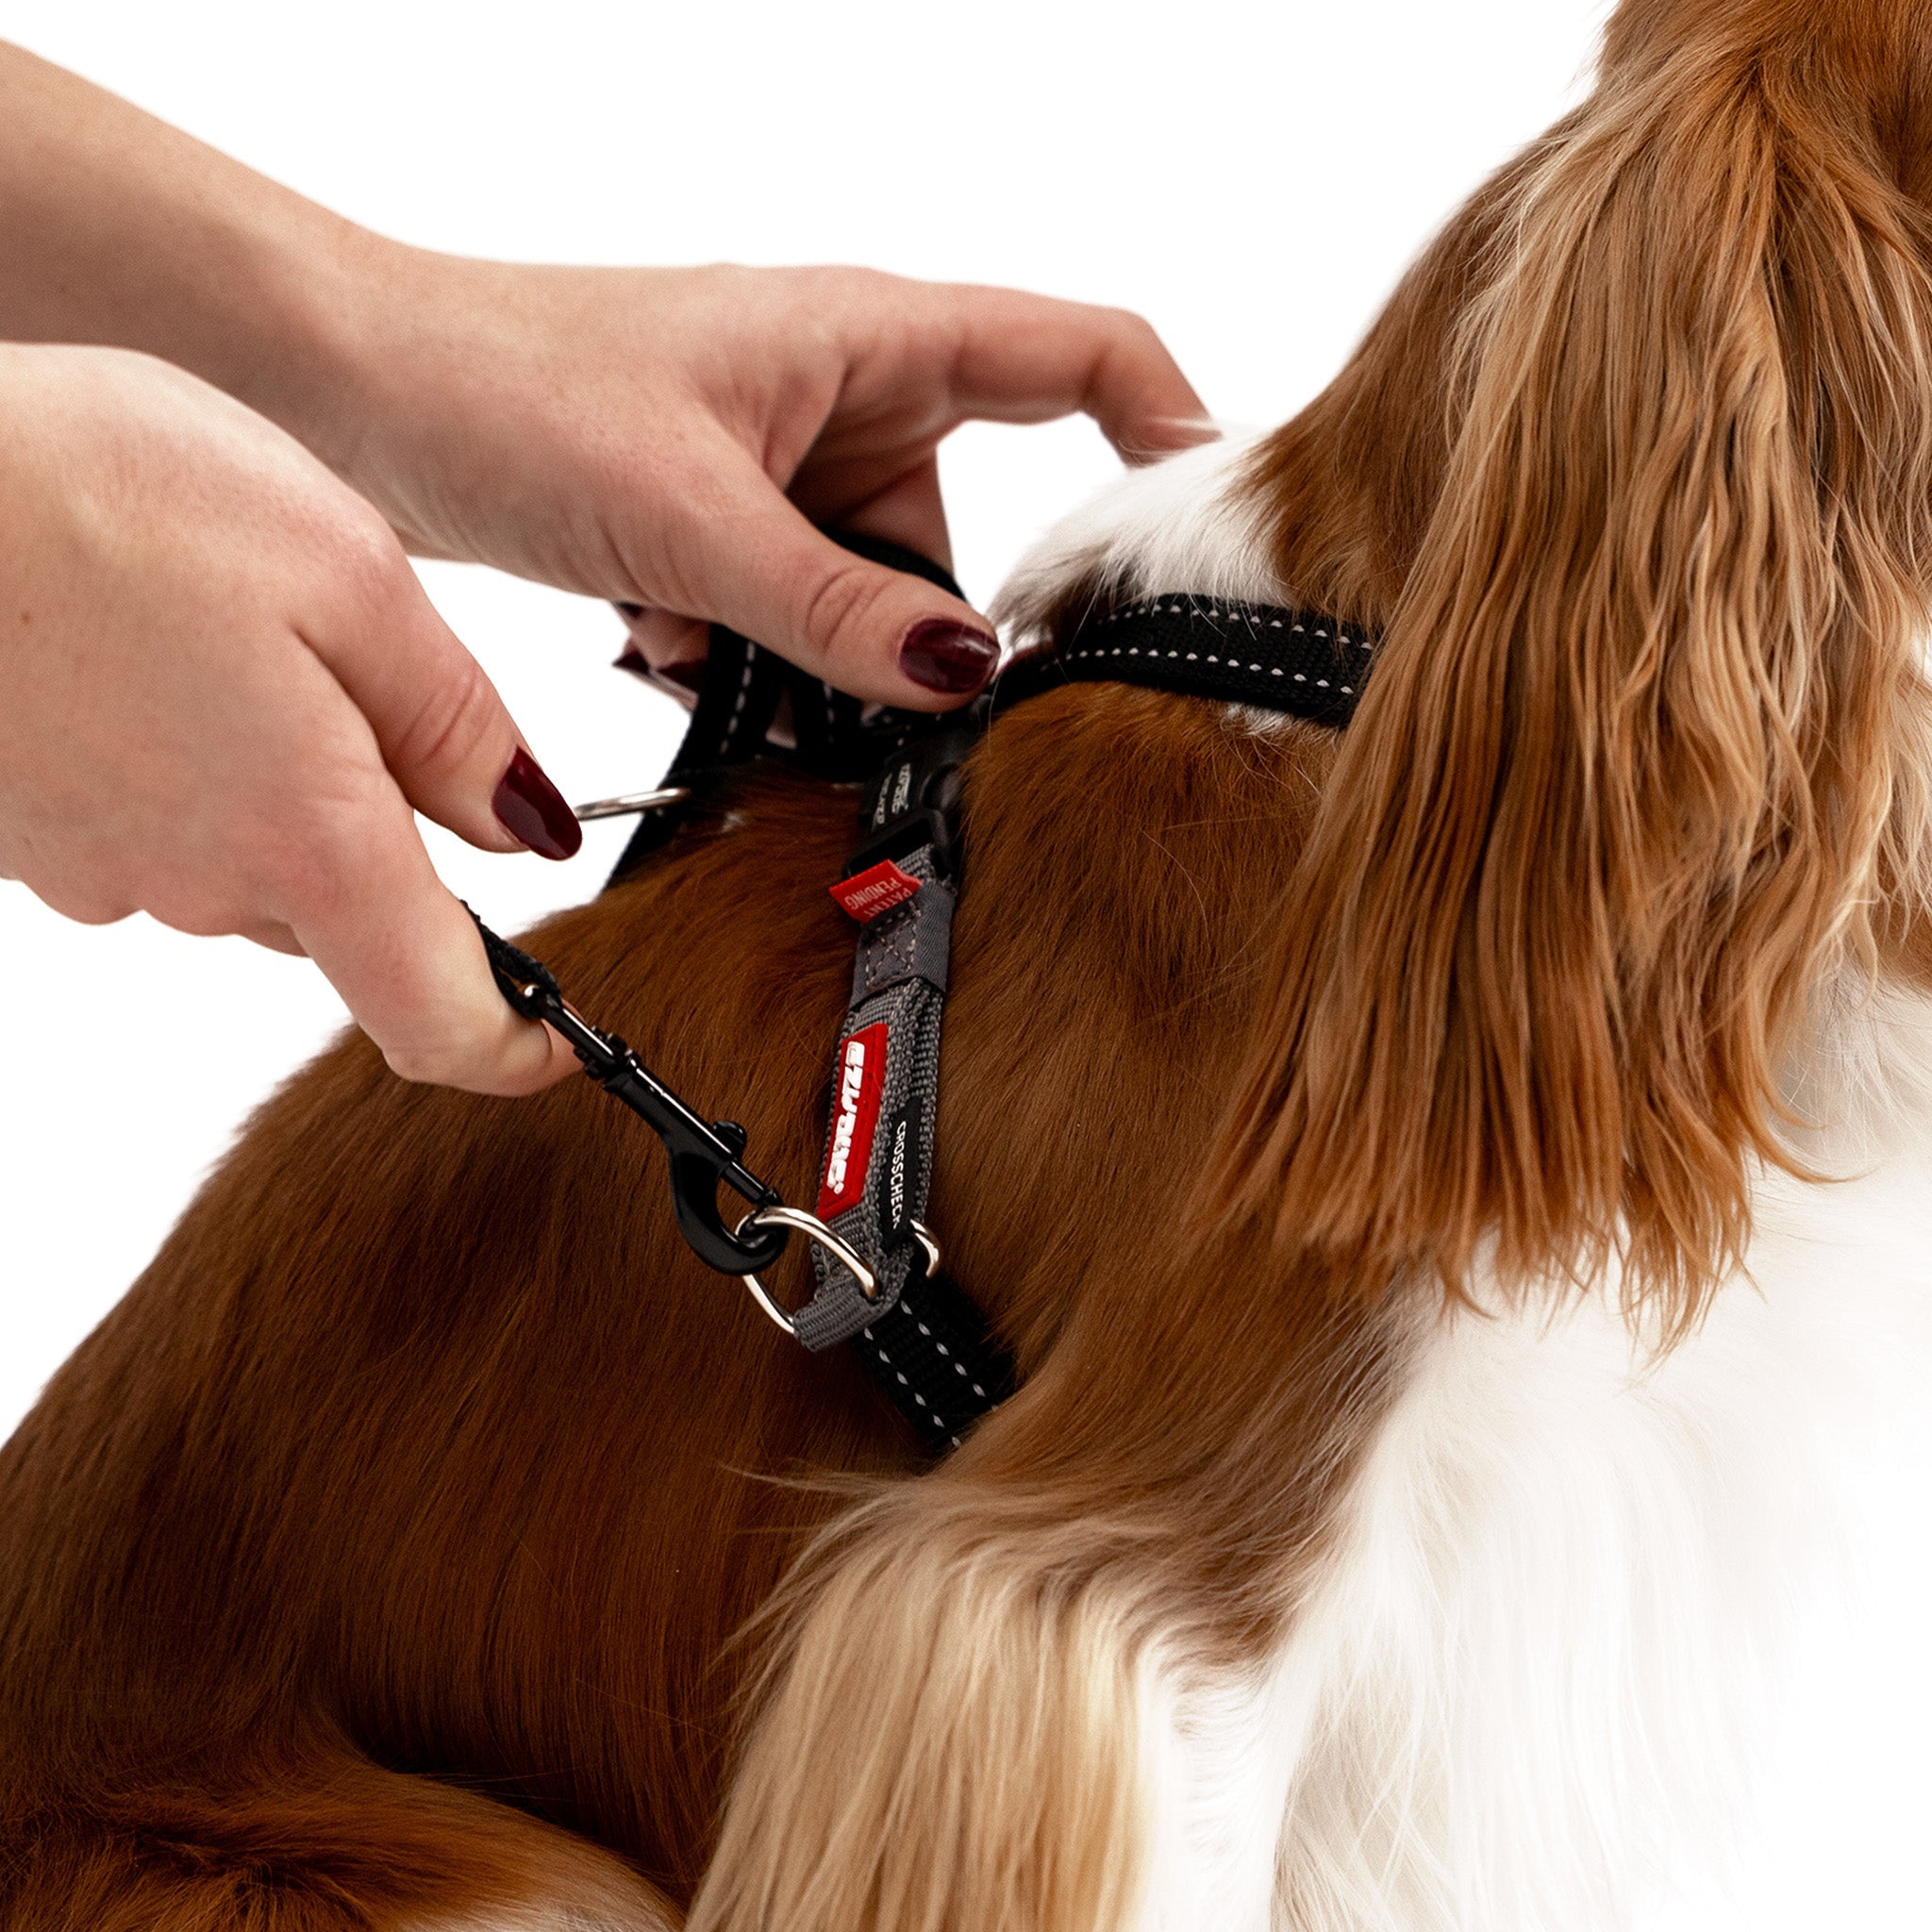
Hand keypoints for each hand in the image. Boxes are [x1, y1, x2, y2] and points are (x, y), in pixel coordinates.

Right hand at [0, 344, 577, 1094]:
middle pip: (349, 910)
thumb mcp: (349, 575)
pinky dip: (184, 755)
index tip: (558, 1041)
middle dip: (382, 822)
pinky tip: (149, 644)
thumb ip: (454, 725)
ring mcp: (100, 871)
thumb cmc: (98, 495)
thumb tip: (527, 831)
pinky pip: (154, 821)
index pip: (439, 1022)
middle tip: (354, 669)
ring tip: (230, 625)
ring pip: (249, 858)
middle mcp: (204, 887)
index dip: (514, 1049)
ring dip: (278, 774)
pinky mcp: (30, 833)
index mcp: (311, 842)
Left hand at [301, 259, 1209, 703]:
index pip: (1086, 355)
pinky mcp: (727, 525)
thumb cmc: (506, 383)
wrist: (351, 388)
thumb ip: (837, 610)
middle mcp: (849, 396)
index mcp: (875, 336)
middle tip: (906, 712)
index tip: (1217, 548)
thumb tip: (965, 676)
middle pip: (971, 529)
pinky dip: (753, 656)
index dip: (1173, 436)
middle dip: (935, 631)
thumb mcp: (693, 517)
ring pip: (873, 593)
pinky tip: (671, 646)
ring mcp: (786, 467)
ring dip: (819, 656)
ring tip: (724, 657)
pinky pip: (795, 613)